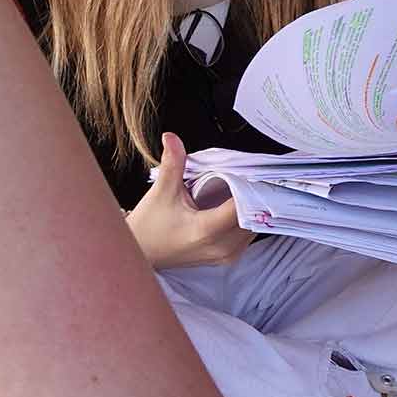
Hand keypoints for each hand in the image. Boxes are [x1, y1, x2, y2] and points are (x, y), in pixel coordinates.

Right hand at [125, 132, 251, 269]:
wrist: (142, 254)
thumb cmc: (149, 227)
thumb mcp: (162, 192)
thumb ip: (173, 163)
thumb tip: (171, 138)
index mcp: (206, 230)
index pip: (243, 207)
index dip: (250, 187)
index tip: (251, 171)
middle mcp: (221, 247)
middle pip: (253, 216)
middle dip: (253, 195)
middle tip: (250, 175)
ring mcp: (226, 255)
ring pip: (254, 227)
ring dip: (251, 208)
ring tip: (245, 188)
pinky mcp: (227, 258)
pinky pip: (247, 236)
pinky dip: (246, 219)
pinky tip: (238, 204)